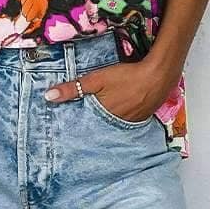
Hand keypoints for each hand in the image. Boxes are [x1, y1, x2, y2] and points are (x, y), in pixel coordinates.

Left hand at [44, 58, 169, 123]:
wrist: (159, 75)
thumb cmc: (128, 76)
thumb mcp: (97, 79)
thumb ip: (73, 88)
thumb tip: (49, 96)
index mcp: (103, 115)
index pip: (85, 127)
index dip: (77, 128)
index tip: (67, 133)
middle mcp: (116, 123)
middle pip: (100, 128)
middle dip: (91, 128)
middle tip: (80, 131)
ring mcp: (131, 122)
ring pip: (113, 125)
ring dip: (107, 124)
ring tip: (100, 122)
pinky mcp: (142, 117)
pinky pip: (127, 122)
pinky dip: (121, 119)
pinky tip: (120, 113)